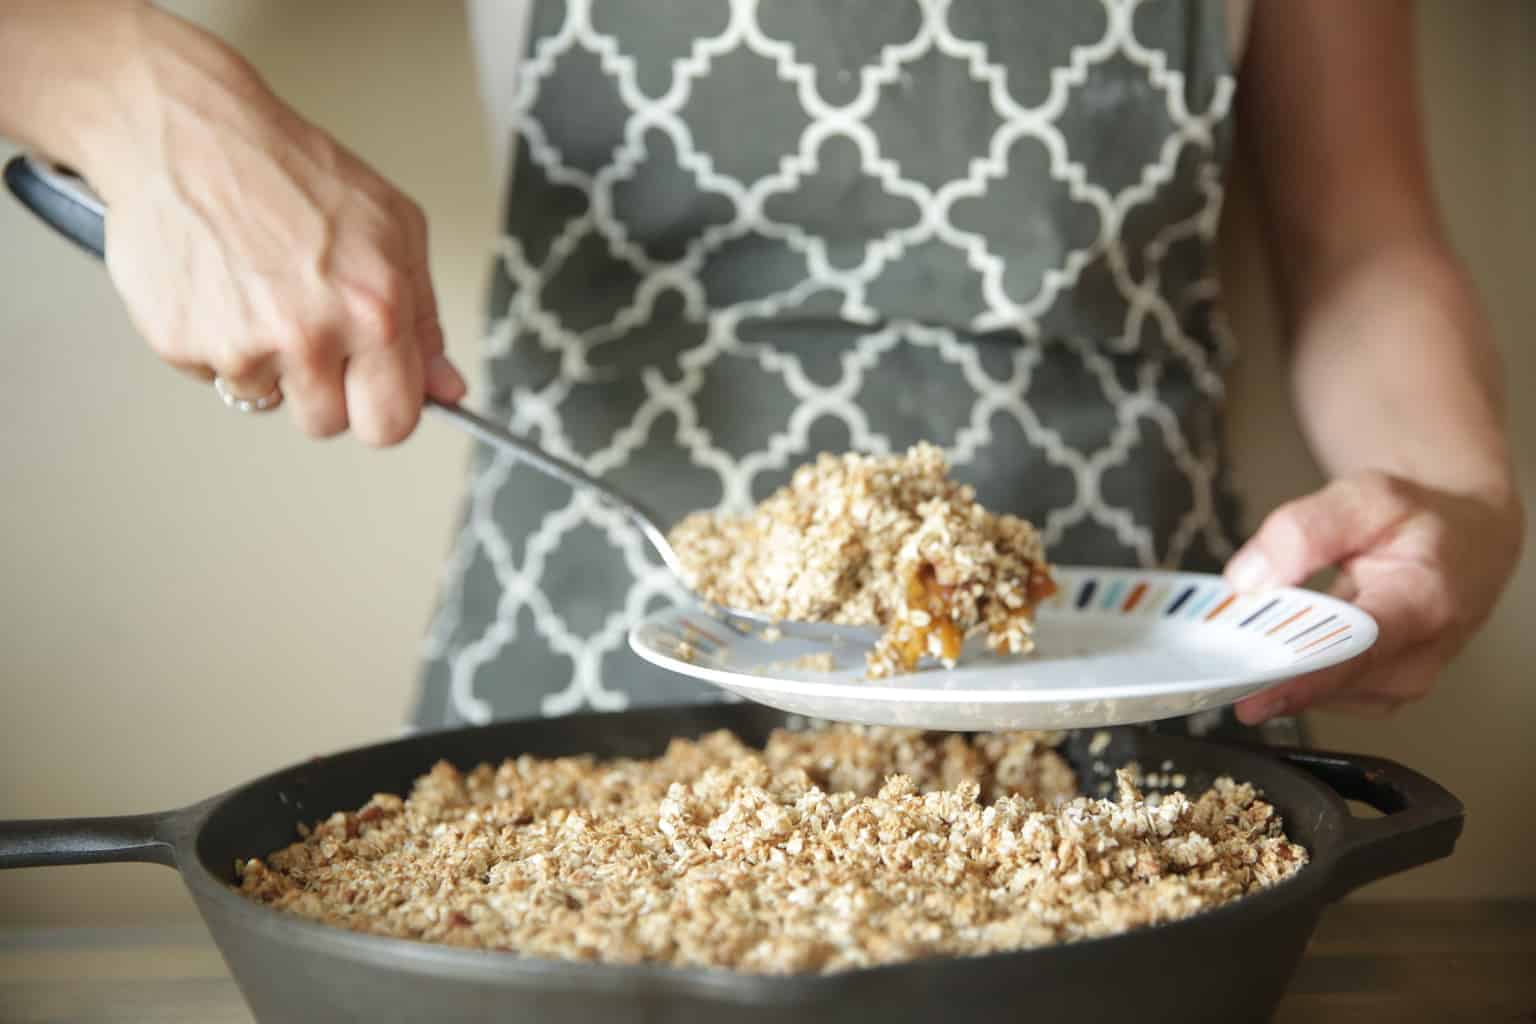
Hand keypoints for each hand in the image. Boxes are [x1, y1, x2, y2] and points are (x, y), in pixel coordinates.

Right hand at [82, 6, 465, 443]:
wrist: (187, 132)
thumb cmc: (293, 171)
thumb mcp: (396, 228)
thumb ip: (424, 318)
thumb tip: (447, 388)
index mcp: (374, 312)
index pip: (392, 424)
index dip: (383, 410)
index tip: (374, 392)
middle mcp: (309, 336)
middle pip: (326, 425)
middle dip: (324, 391)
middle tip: (310, 327)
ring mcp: (241, 345)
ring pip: (266, 400)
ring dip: (267, 363)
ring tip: (262, 291)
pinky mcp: (181, 344)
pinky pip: (211, 375)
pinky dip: (216, 340)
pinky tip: (221, 283)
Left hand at [1224, 471, 1523, 723]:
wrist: (1465, 544)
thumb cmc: (1419, 521)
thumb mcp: (1365, 497)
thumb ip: (1303, 531)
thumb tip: (1249, 578)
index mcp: (1422, 603)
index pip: (1357, 652)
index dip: (1301, 679)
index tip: (1252, 696)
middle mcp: (1416, 658)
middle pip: (1328, 680)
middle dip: (1267, 669)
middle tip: (1215, 655)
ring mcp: (1398, 685)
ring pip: (1317, 692)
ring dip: (1274, 668)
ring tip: (1246, 632)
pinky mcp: (1378, 695)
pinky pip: (1319, 693)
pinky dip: (1289, 669)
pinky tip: (1272, 642)